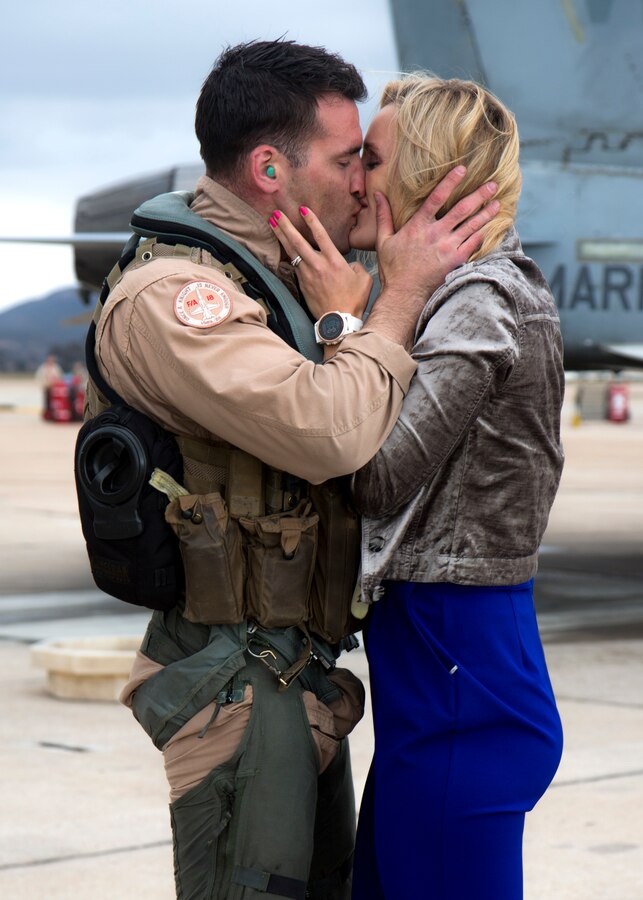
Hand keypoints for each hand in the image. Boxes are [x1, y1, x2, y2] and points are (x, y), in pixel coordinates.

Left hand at [269, 207, 372, 319]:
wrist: (338, 322)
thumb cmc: (354, 301)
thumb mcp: (364, 279)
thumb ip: (356, 266)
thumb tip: (349, 265)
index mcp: (335, 261)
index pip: (321, 235)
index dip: (311, 221)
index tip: (303, 209)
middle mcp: (318, 265)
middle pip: (297, 241)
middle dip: (285, 226)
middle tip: (275, 213)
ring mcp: (307, 275)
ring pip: (291, 252)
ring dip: (281, 237)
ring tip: (271, 224)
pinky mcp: (302, 285)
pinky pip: (294, 267)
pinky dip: (289, 256)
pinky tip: (284, 249)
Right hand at [376, 166, 499, 299]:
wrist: (404, 296)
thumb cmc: (393, 269)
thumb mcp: (384, 240)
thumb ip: (383, 216)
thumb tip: (377, 194)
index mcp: (418, 226)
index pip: (436, 197)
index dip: (450, 181)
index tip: (462, 169)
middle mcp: (435, 234)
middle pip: (462, 209)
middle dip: (479, 195)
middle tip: (493, 184)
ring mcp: (447, 248)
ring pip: (472, 225)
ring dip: (486, 213)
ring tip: (498, 203)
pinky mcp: (456, 261)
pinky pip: (474, 243)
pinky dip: (483, 233)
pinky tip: (491, 226)